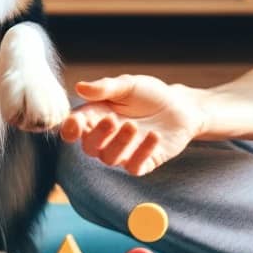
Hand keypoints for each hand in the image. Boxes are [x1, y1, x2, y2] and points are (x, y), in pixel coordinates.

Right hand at [59, 75, 206, 175]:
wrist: (181, 106)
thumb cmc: (150, 95)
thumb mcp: (128, 85)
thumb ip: (105, 87)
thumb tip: (80, 87)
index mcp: (96, 117)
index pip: (75, 128)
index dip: (70, 128)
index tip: (74, 124)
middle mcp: (106, 138)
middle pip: (90, 147)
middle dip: (97, 135)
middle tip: (111, 119)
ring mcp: (124, 152)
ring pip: (109, 159)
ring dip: (119, 143)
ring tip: (134, 126)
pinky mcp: (144, 162)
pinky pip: (135, 167)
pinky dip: (142, 153)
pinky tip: (154, 136)